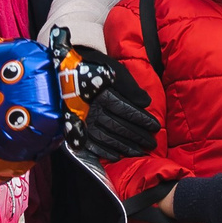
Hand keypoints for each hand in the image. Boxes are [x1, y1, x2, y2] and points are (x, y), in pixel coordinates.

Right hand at [71, 46, 160, 162]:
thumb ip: (130, 87)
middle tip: (152, 142)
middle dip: (137, 135)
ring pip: (107, 137)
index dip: (143, 119)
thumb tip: (146, 102)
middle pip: (119, 126)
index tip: (156, 126)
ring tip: (138, 151)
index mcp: (103, 95)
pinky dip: (104, 151)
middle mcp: (93, 109)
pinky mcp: (75, 127)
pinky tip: (116, 156)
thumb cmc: (94, 67)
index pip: (127, 110)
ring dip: (124, 146)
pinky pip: (91, 143)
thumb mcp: (113, 70)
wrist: (65, 67)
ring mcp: (83, 120)